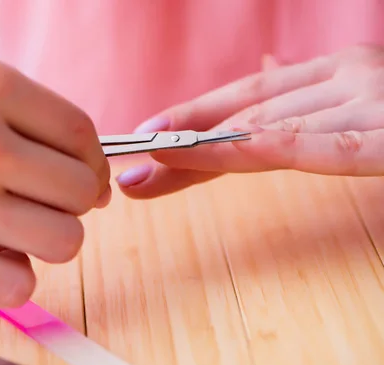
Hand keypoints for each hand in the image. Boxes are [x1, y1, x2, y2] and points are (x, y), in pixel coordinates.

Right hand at [0, 44, 110, 308]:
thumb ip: (25, 113)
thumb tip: (91, 171)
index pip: (82, 135)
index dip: (92, 161)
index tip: (83, 174)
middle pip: (81, 193)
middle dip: (68, 199)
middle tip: (36, 197)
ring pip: (63, 242)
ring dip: (44, 238)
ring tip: (8, 224)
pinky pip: (18, 286)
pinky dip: (10, 275)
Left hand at [117, 44, 383, 198]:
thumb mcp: (365, 97)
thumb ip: (312, 92)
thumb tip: (266, 67)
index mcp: (334, 71)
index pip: (248, 95)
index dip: (192, 115)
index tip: (146, 135)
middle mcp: (344, 77)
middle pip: (246, 115)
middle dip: (182, 142)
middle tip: (130, 170)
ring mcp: (366, 101)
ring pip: (268, 129)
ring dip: (202, 152)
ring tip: (151, 171)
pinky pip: (316, 147)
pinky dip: (261, 151)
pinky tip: (217, 157)